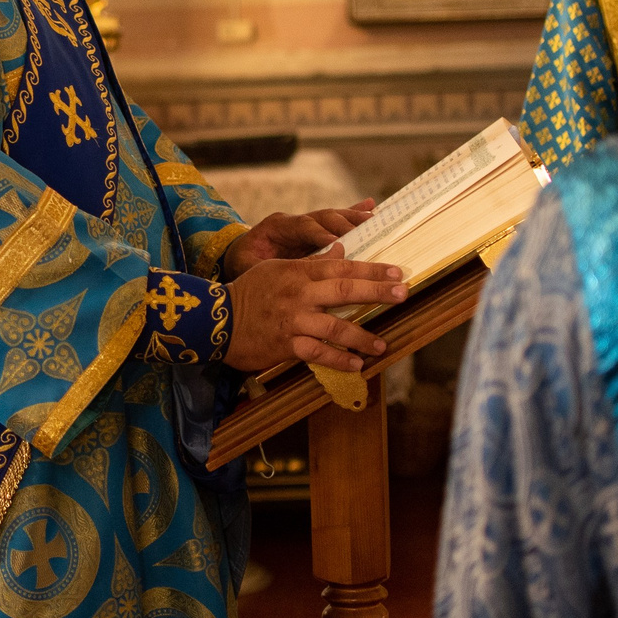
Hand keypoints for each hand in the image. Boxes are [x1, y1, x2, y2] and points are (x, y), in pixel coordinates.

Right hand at [220, 249, 409, 373]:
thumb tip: (341, 252)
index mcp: (298, 272)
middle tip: (403, 294)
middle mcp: (299, 294)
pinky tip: (356, 364)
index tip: (396, 271)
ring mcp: (293, 320)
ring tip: (382, 344)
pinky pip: (318, 353)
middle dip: (377, 291)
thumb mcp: (277, 269)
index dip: (371, 268)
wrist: (215, 320)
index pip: (341, 266)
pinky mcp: (286, 345)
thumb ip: (310, 262)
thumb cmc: (248, 293)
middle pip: (344, 290)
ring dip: (362, 336)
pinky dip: (339, 360)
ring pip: (335, 327)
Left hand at [222, 200, 378, 276]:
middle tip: (366, 228)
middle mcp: (293, 221)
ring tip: (375, 218)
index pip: (303, 227)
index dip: (322, 233)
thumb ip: (271, 267)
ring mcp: (305, 224)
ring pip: (332, 217)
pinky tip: (372, 206)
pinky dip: (353, 213)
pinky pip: (335, 220)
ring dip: (354, 218)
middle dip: (345, 223)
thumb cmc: (242, 265)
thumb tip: (298, 269)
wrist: (237, 257)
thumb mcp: (250, 268)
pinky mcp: (313, 230)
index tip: (339, 241)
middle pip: (323, 217)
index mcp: (276, 226)